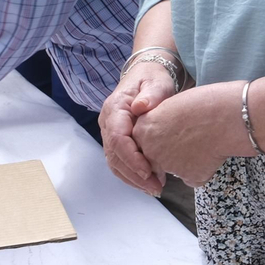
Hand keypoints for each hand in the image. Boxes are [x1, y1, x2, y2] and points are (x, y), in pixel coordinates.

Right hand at [100, 63, 176, 195]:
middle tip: (156, 187)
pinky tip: (147, 182)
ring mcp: (110, 133)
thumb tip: (140, 107)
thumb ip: (151, 94)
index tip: (148, 171)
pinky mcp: (116, 140)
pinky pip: (119, 161)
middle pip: (115, 155)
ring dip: (132, 179)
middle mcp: (107, 123)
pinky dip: (131, 174)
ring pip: (115, 162)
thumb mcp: (156, 82)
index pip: (118, 138)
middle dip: (134, 174)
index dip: (131, 157)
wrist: (146, 76)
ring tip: (154, 188)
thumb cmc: (153, 79)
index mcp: (115, 109)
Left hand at [132, 80, 243, 187]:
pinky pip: (193, 177)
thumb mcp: (175, 104)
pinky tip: (214, 152)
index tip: (174, 134)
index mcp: (144, 129)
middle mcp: (151, 150)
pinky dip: (203, 169)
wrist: (229, 115)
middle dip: (170, 153)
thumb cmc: (209, 102)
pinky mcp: (188, 177)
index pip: (144, 142)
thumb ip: (163, 122)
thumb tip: (167, 131)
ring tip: (206, 141)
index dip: (161, 139)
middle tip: (191, 139)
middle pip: (155, 158)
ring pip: (175, 169)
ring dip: (187, 161)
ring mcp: (168, 166)